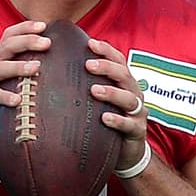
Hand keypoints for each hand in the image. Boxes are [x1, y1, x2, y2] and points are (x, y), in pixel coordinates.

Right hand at [0, 21, 50, 137]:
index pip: (9, 36)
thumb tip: (49, 77)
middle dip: (28, 42)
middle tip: (47, 43)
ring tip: (36, 68)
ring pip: (0, 68)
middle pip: (7, 46)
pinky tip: (17, 100)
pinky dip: (4, 96)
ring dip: (18, 67)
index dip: (25, 28)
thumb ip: (17, 77)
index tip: (44, 26)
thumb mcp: (1, 83)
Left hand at [84, 36, 150, 175]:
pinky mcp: (137, 131)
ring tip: (94, 90)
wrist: (128, 152)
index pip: (119, 61)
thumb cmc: (110, 122)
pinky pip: (129, 124)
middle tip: (87, 65)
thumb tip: (58, 71)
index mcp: (125, 83)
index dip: (106, 50)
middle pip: (124, 75)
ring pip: (128, 98)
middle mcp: (133, 94)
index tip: (90, 43)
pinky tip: (105, 118)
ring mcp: (137, 113)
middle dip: (106, 67)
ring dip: (111, 92)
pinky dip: (117, 120)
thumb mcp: (100, 102)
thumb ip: (87, 86)